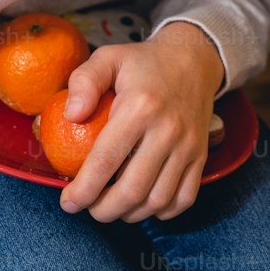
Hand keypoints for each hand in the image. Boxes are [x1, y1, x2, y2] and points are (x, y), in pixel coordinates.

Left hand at [57, 22, 224, 223]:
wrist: (193, 60)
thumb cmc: (143, 62)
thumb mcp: (108, 57)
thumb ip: (84, 81)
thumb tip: (71, 115)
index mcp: (140, 107)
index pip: (106, 159)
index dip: (84, 188)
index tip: (68, 201)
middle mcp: (167, 130)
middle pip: (133, 189)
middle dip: (104, 210)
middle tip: (88, 208)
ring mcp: (188, 146)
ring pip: (158, 200)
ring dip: (130, 214)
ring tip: (111, 208)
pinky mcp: (201, 156)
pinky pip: (183, 199)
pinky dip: (161, 212)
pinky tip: (142, 205)